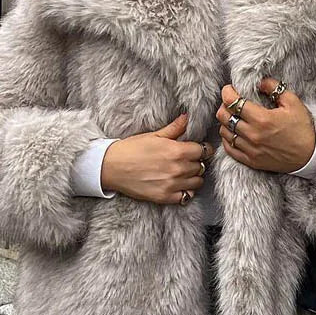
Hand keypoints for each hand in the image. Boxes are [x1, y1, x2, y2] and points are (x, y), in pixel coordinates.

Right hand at [100, 113, 214, 203]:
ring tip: (182, 172)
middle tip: (186, 160)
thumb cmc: (131, 149)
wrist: (111, 167)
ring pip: (197, 182)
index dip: (202, 149)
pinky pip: (186, 197)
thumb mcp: (154, 135)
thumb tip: (187, 117)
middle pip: (201, 166)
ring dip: (192, 177)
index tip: (197, 149)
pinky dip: (185, 191)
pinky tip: (177, 184)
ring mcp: (172, 184)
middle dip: (196, 162)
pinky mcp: (165, 197)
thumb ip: (174, 128)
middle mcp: (178, 169)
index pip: (204, 151)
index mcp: (177, 151)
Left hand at [216, 78, 315, 172]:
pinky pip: (229, 149)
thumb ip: (275, 88)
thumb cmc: (303, 129)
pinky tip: (233, 132)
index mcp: (262, 119)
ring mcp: (250, 149)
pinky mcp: (251, 160)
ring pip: (225, 132)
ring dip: (225, 122)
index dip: (227, 92)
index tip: (229, 89)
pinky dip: (227, 138)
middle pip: (224, 117)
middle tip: (231, 102)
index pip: (233, 102)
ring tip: (233, 117)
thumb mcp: (293, 103)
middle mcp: (253, 135)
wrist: (310, 156)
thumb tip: (260, 82)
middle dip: (224, 105)